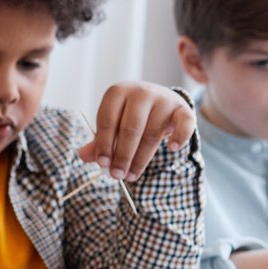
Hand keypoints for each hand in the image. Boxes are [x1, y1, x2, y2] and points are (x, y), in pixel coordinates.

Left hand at [77, 82, 194, 182]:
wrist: (158, 100)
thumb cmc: (128, 116)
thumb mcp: (112, 124)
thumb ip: (99, 140)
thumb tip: (83, 156)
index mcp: (118, 92)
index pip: (108, 120)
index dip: (104, 144)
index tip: (102, 165)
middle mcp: (141, 92)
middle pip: (130, 129)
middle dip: (122, 156)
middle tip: (116, 176)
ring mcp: (163, 98)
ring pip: (152, 133)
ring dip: (141, 159)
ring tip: (131, 176)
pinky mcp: (182, 108)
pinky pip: (184, 124)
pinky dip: (180, 137)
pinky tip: (172, 149)